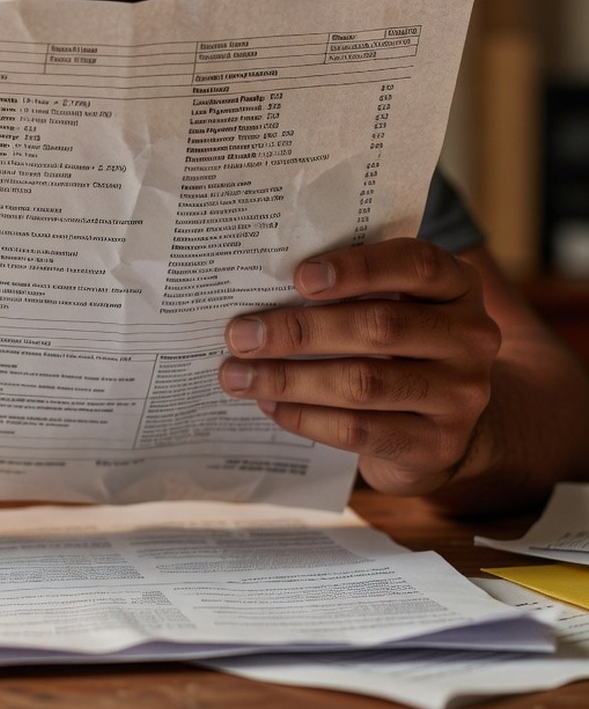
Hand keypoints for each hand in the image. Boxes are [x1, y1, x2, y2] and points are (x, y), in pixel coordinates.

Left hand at [218, 237, 501, 496]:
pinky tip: (270, 405)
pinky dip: (306, 417)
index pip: (416, 265)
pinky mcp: (439, 444)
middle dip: (299, 331)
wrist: (437, 423)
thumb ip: (346, 291)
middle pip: (379, 326)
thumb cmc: (394, 347)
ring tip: (238, 375)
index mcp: (457, 286)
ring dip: (289, 379)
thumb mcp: (389, 305)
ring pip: (364, 382)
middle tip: (240, 335)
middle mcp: (471, 336)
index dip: (358, 267)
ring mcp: (462, 394)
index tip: (299, 277)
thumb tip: (259, 288)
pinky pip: (361, 430)